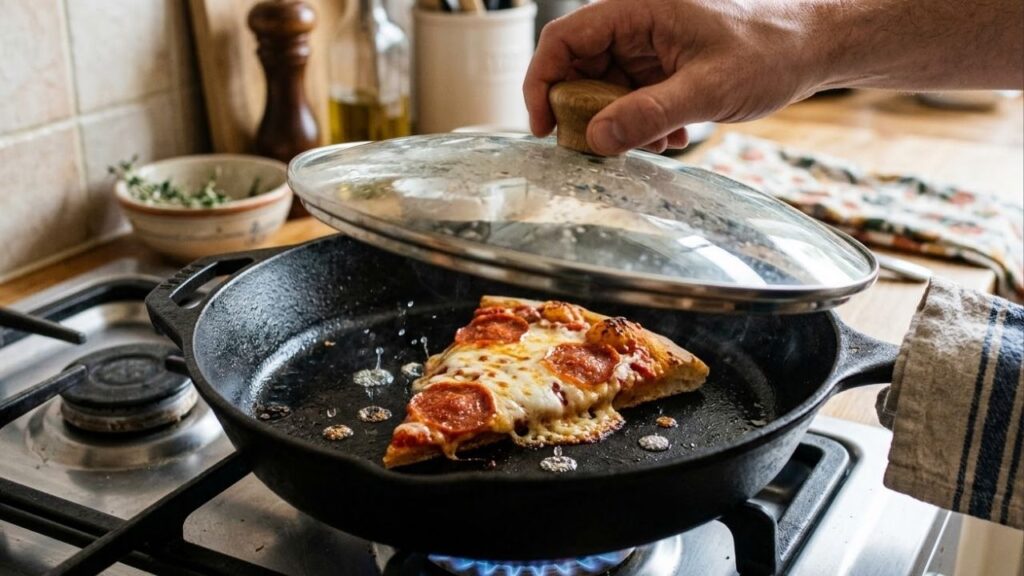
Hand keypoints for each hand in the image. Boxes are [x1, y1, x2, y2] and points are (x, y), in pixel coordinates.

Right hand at [524, 0, 828, 154]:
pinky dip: (641, 122)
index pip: (564, 39)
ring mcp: (650, 45)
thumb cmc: (770, 50)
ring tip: (654, 144)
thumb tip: (595, 139)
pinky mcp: (665, 64)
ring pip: (605, 87)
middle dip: (584, 112)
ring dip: (618, 124)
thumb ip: (647, 114)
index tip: (544, 127)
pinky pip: (632, 95)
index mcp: (638, 10)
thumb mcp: (707, 89)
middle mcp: (637, 23)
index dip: (542, 82)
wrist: (816, 44)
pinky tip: (673, 137)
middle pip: (578, 67)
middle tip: (598, 149)